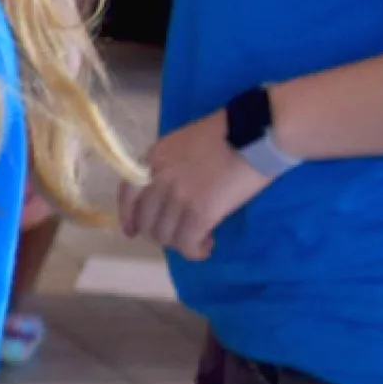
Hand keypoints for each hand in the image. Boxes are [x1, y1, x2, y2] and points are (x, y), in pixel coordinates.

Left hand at [120, 112, 270, 258]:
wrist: (255, 133)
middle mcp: (158, 178)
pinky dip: (195, 251)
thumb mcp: (184, 142)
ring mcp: (177, 196)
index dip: (128, 217)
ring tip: (199, 239)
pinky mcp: (200, 213)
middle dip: (161, 234)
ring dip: (180, 243)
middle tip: (181, 234)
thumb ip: (170, 166)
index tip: (132, 231)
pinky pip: (187, 244)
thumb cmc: (228, 132)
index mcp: (153, 157)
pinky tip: (207, 246)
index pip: (127, 195)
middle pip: (146, 221)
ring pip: (165, 236)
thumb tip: (170, 192)